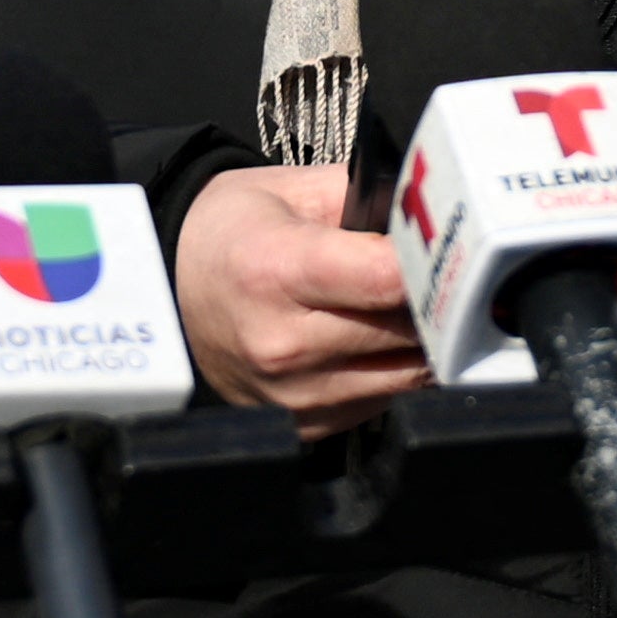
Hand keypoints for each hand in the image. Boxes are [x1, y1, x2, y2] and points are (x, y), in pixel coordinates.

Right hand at [174, 163, 427, 419]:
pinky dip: (390, 372)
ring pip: (408, 375)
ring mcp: (292, 395)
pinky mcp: (305, 426)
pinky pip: (384, 403)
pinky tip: (366, 342)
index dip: (431, 262)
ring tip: (396, 307)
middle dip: (432, 300)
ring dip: (418, 341)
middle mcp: (283, 344)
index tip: (446, 250)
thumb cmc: (234, 234)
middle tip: (430, 273)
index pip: (391, 279)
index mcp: (277, 271)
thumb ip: (371, 199)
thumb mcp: (294, 190)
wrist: (170, 292)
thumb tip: (438, 220)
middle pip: (408, 330)